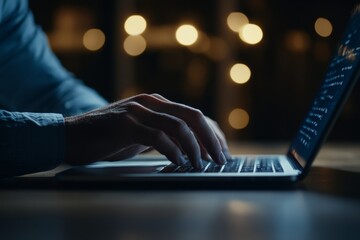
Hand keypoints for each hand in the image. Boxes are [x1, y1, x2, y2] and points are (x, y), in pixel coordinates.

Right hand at [64, 93, 228, 168]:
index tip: (222, 152)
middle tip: (221, 160)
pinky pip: (156, 136)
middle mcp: (150, 103)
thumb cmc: (107, 138)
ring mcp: (137, 111)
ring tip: (201, 164)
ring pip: (178, 125)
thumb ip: (163, 135)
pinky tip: (179, 162)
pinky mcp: (124, 124)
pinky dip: (172, 150)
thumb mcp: (141, 135)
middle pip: (192, 116)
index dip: (212, 134)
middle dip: (211, 139)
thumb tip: (190, 150)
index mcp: (157, 104)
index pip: (194, 116)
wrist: (70, 135)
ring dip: (194, 147)